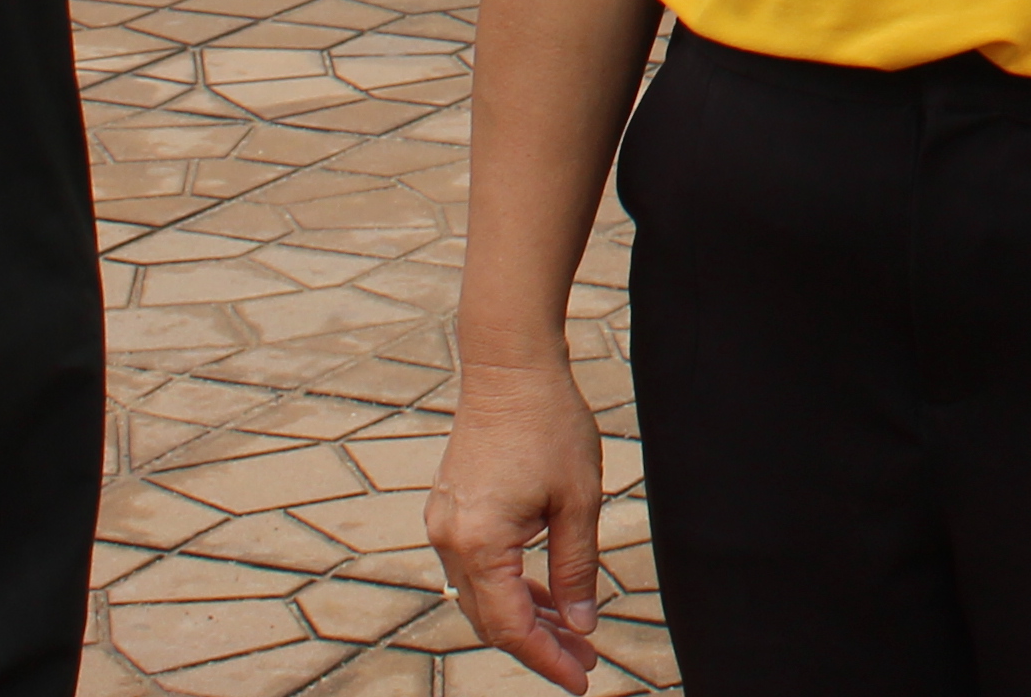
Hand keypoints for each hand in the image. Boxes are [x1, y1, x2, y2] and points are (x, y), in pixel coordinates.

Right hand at [426, 359, 607, 690]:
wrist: (509, 366)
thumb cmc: (548, 424)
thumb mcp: (578, 501)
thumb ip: (576, 568)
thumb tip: (580, 623)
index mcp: (479, 544)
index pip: (510, 627)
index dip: (546, 659)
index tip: (581, 679)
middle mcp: (449, 541)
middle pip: (491, 619)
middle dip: (539, 645)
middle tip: (585, 660)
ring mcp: (445, 524)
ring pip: (483, 595)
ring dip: (525, 617)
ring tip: (573, 633)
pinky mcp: (451, 509)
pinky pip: (478, 566)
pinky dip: (510, 586)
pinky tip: (544, 595)